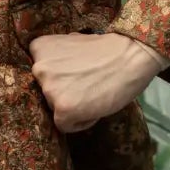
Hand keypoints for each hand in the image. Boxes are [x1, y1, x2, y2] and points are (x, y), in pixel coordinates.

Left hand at [28, 29, 162, 134]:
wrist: (131, 55)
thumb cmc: (106, 50)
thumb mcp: (71, 44)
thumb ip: (57, 58)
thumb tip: (53, 71)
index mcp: (39, 48)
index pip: (40, 75)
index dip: (60, 77)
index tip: (78, 74)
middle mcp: (38, 68)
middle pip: (45, 93)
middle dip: (65, 92)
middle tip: (87, 84)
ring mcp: (49, 90)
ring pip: (55, 109)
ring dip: (73, 106)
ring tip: (93, 93)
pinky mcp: (63, 109)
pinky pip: (65, 125)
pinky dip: (81, 121)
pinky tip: (95, 106)